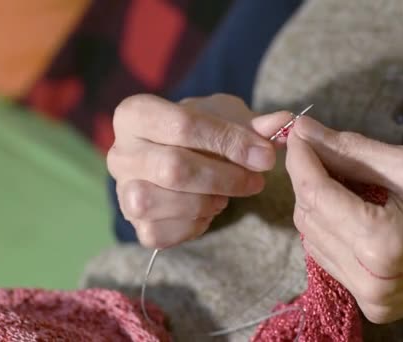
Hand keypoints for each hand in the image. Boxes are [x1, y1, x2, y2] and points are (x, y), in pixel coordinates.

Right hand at [108, 93, 290, 247]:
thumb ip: (254, 123)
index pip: (183, 124)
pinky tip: (207, 209)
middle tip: (256, 180)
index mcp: (135, 114)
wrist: (184, 157)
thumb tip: (283, 122)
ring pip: (164, 204)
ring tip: (224, 193)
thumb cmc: (204, 133)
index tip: (265, 155)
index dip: (229, 142)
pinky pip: (162, 233)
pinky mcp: (134, 225)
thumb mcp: (228, 118)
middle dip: (225, 177)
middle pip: (174, 168)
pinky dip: (194, 224)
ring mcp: (122, 191)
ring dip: (207, 201)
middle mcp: (119, 152)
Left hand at [285, 117, 402, 331]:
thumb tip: (307, 132)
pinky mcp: (373, 304)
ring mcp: (369, 297)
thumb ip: (352, 151)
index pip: (315, 194)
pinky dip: (330, 228)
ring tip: (337, 175)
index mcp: (380, 242)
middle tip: (320, 149)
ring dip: (316, 203)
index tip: (299, 133)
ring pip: (314, 240)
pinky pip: (331, 259)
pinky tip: (347, 205)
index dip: (301, 158)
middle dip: (307, 178)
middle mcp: (367, 278)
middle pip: (308, 218)